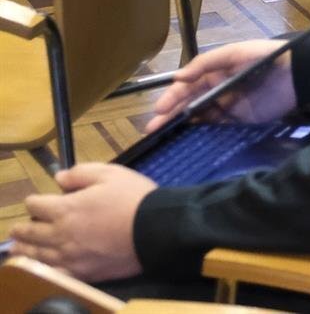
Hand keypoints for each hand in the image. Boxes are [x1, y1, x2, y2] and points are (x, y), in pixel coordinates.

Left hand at [10, 164, 152, 280]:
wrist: (155, 230)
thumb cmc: (134, 198)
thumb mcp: (111, 173)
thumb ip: (81, 173)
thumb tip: (59, 178)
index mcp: (65, 208)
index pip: (34, 205)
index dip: (34, 201)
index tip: (38, 201)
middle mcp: (59, 234)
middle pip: (28, 232)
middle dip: (21, 228)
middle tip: (19, 228)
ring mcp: (68, 256)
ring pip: (34, 255)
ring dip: (23, 250)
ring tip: (18, 248)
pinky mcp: (79, 272)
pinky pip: (52, 272)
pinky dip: (41, 268)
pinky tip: (39, 265)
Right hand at [146, 39, 294, 132]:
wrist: (298, 74)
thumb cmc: (265, 58)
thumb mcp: (235, 52)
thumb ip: (206, 63)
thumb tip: (177, 77)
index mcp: (214, 73)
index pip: (187, 86)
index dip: (172, 97)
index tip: (159, 110)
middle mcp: (217, 90)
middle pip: (188, 103)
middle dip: (169, 115)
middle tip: (152, 129)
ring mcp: (227, 107)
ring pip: (198, 117)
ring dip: (181, 126)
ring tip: (162, 137)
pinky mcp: (239, 121)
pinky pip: (216, 128)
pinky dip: (202, 134)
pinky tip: (188, 141)